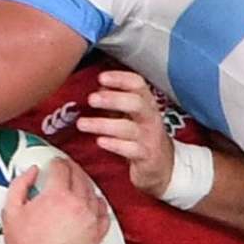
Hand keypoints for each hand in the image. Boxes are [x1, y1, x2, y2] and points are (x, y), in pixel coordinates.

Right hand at [0, 156, 110, 243]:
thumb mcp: (11, 209)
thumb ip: (21, 183)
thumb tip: (33, 170)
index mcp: (57, 195)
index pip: (62, 168)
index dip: (56, 162)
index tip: (54, 164)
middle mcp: (78, 205)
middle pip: (79, 176)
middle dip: (71, 169)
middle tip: (65, 170)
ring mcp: (90, 220)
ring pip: (93, 192)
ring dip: (84, 185)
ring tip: (77, 184)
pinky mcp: (97, 235)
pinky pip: (104, 213)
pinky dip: (99, 205)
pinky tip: (92, 203)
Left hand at [77, 70, 176, 196]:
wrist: (161, 166)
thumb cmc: (142, 136)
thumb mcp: (131, 115)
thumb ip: (116, 101)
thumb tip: (100, 87)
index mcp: (146, 103)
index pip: (138, 84)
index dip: (120, 79)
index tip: (101, 78)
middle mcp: (150, 118)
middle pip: (135, 103)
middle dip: (112, 99)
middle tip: (91, 99)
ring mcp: (149, 137)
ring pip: (128, 128)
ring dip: (103, 124)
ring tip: (82, 124)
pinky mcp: (146, 156)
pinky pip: (131, 149)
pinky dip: (114, 145)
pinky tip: (100, 141)